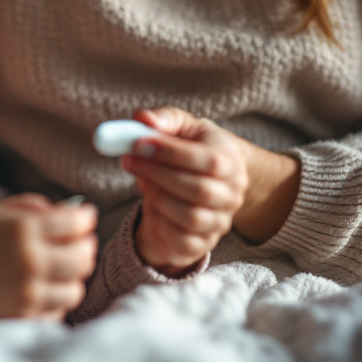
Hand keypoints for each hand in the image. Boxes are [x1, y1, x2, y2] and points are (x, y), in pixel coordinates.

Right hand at [0, 194, 97, 321]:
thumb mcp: (3, 211)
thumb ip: (38, 206)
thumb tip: (75, 213)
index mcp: (25, 229)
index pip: (77, 223)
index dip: (85, 218)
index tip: (84, 218)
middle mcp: (30, 260)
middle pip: (83, 257)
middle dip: (85, 248)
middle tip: (78, 244)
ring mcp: (29, 291)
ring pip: (76, 289)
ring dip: (73, 277)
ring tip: (61, 270)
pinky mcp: (26, 314)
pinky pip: (60, 309)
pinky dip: (57, 299)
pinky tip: (46, 288)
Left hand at [121, 108, 248, 275]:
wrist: (197, 185)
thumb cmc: (189, 150)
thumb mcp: (179, 128)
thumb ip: (163, 119)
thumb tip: (144, 120)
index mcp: (231, 160)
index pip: (208, 160)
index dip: (170, 152)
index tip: (137, 143)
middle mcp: (233, 193)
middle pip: (199, 189)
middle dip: (157, 173)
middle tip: (128, 160)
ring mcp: (221, 220)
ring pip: (191, 216)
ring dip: (157, 196)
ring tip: (141, 180)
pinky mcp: (203, 242)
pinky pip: (182, 239)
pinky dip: (161, 221)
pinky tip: (152, 202)